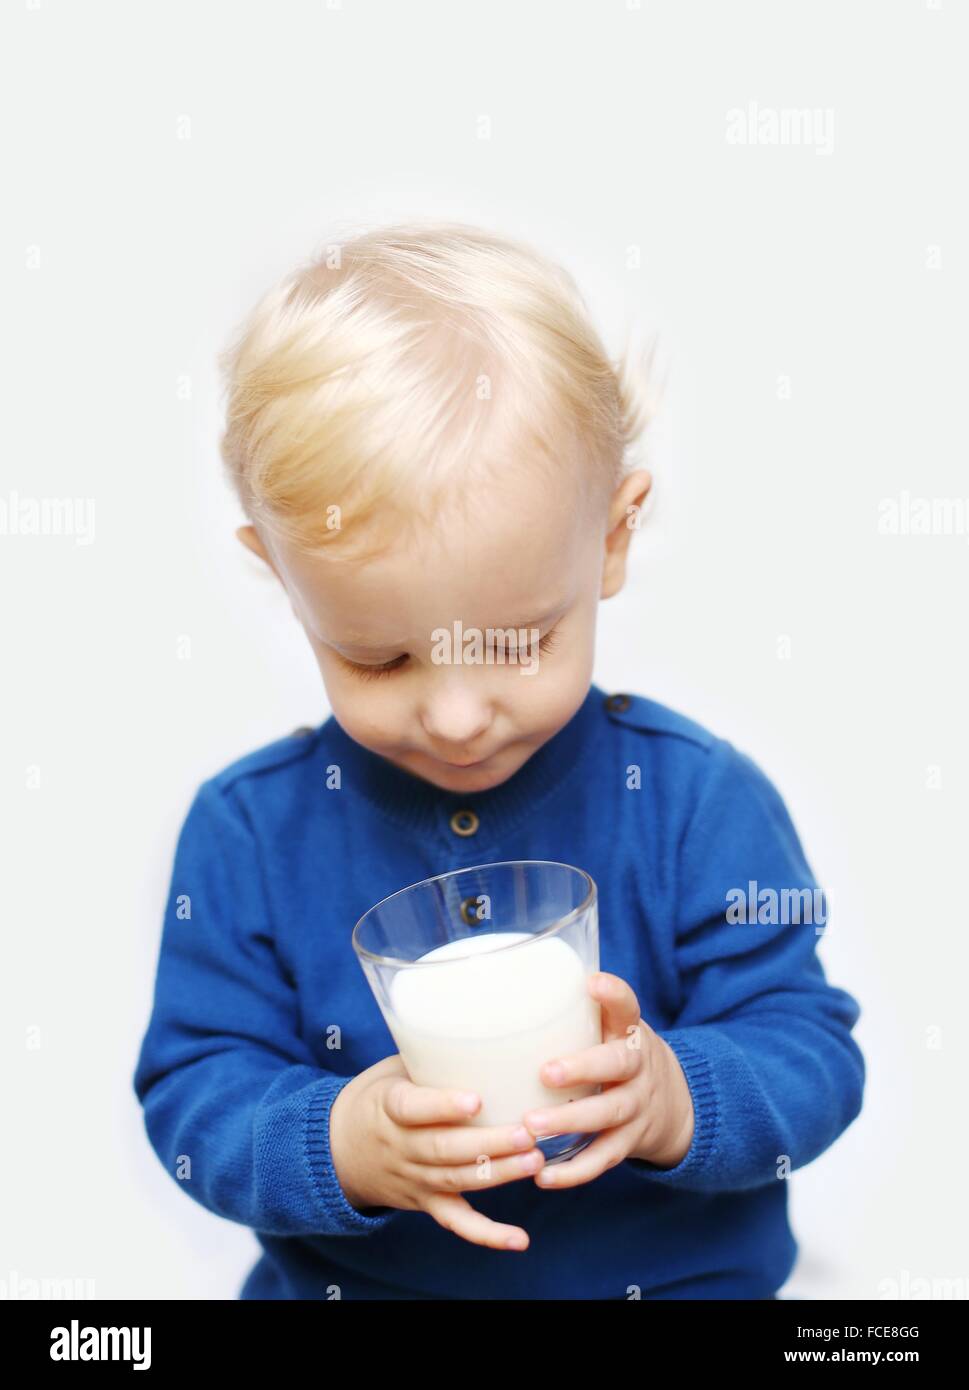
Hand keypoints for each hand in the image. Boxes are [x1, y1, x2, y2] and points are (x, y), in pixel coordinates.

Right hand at [329, 1054, 545, 1251]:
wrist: (335, 1150)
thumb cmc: (375, 1098)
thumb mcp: (390, 1070)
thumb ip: (428, 1056)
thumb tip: (483, 1025)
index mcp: (388, 1108)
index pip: (412, 1108)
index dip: (443, 1106)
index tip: (476, 1100)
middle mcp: (400, 1147)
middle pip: (444, 1150)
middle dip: (487, 1144)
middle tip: (526, 1133)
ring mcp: (413, 1179)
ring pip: (456, 1181)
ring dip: (497, 1174)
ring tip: (535, 1160)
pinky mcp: (425, 1202)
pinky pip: (456, 1222)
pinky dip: (487, 1234)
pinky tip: (519, 1239)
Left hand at [521, 971, 694, 1189]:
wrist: (673, 1103)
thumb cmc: (616, 1054)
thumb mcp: (610, 1028)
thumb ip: (572, 1013)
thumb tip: (500, 992)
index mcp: (628, 1032)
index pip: (627, 1006)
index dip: (613, 994)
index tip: (591, 982)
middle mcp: (637, 1068)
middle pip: (617, 1065)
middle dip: (583, 1068)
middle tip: (546, 1072)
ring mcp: (637, 1106)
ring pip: (608, 1114)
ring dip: (569, 1121)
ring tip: (530, 1127)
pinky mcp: (630, 1142)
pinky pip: (603, 1159)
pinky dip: (574, 1171)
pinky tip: (542, 1176)